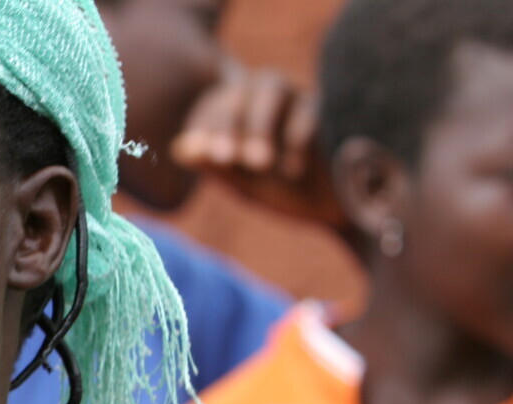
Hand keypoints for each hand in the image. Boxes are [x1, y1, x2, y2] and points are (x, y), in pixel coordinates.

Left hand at [172, 65, 346, 233]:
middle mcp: (262, 94)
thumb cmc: (279, 188)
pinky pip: (310, 108)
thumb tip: (182, 149)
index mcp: (234, 110)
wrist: (331, 206)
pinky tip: (292, 170)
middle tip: (229, 159)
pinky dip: (298, 137)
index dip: (208, 128)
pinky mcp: (328, 105)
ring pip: (272, 88)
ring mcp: (296, 94)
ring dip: (261, 125)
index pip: (212, 105)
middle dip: (232, 125)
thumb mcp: (243, 182)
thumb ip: (215, 164)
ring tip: (261, 164)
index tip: (210, 156)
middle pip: (240, 91)